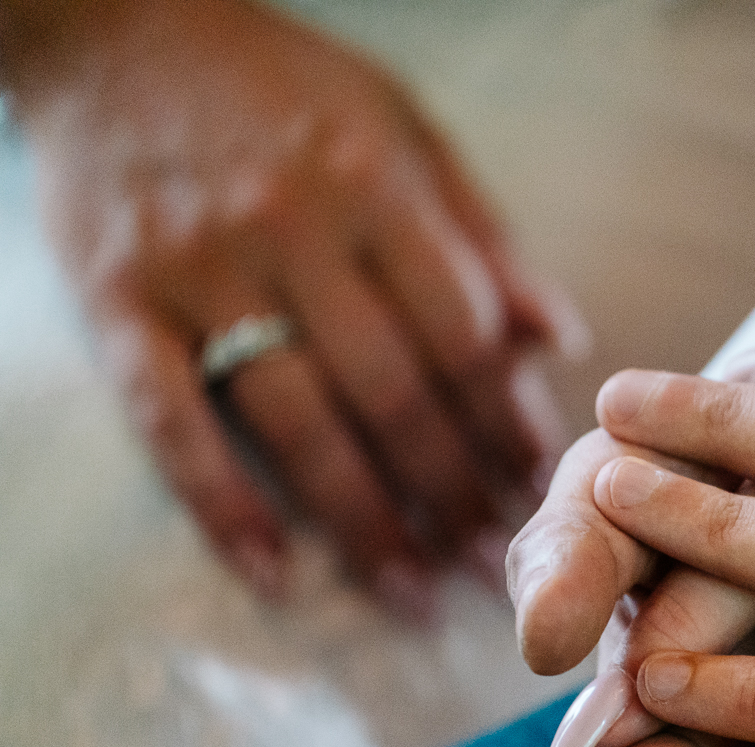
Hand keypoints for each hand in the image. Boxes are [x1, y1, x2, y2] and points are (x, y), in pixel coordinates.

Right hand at [5, 0, 585, 612]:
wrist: (109, 25)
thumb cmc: (279, 87)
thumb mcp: (402, 129)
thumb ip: (481, 237)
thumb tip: (558, 339)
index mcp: (374, 189)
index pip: (463, 336)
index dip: (506, 424)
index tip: (545, 489)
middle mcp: (291, 233)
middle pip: (395, 396)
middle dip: (457, 494)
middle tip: (500, 567)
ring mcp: (199, 273)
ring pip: (299, 426)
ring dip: (367, 524)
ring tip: (418, 595)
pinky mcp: (118, 305)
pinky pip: (173, 425)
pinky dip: (223, 509)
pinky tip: (277, 576)